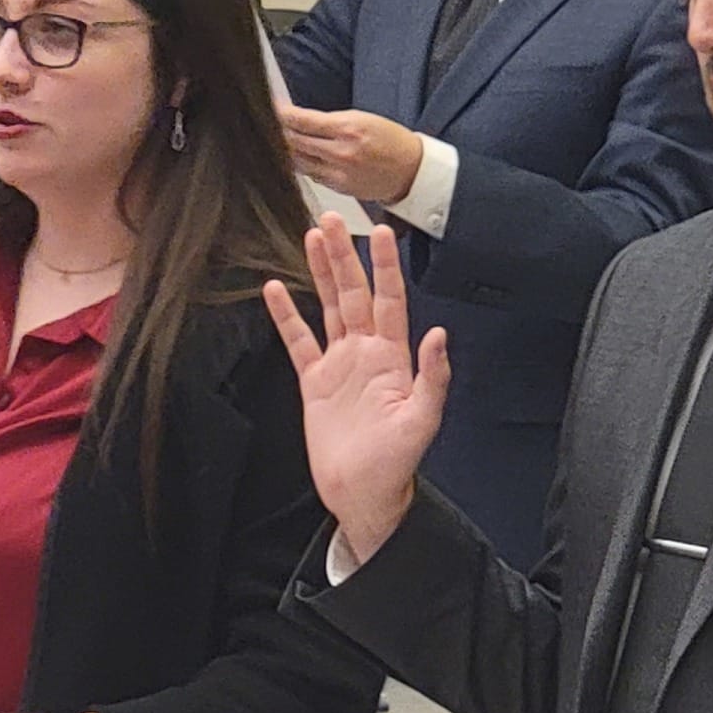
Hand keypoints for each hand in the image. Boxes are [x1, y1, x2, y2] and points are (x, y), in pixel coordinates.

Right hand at [261, 215, 448, 564]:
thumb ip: (433, 377)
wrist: (362, 493)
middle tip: (331, 218)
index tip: (380, 231)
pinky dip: (286, 317)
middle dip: (344, 257)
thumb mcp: (422, 421)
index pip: (390, 300)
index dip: (384, 267)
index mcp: (393, 357)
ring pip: (327, 308)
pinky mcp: (314, 382)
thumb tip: (438, 334)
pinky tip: (274, 289)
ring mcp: (339, 364)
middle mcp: (366, 352)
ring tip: (310, 238)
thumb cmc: (396, 462)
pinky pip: (298, 341)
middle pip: (353, 294)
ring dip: (320, 274)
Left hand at [281, 105, 425, 203]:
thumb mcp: (362, 119)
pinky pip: (310, 175)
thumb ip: (329, 121)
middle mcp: (341, 153)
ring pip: (298, 161)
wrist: (411, 170)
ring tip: (273, 140)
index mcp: (348, 129)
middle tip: (265, 124)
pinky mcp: (338, 188)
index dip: (282, 115)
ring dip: (284, 150)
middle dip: (278, 132)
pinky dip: (300, 164)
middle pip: (295, 142)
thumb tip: (299, 120)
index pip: (303, 121)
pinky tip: (294, 156)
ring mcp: (338, 173)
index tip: (270, 108)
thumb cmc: (390, 140)